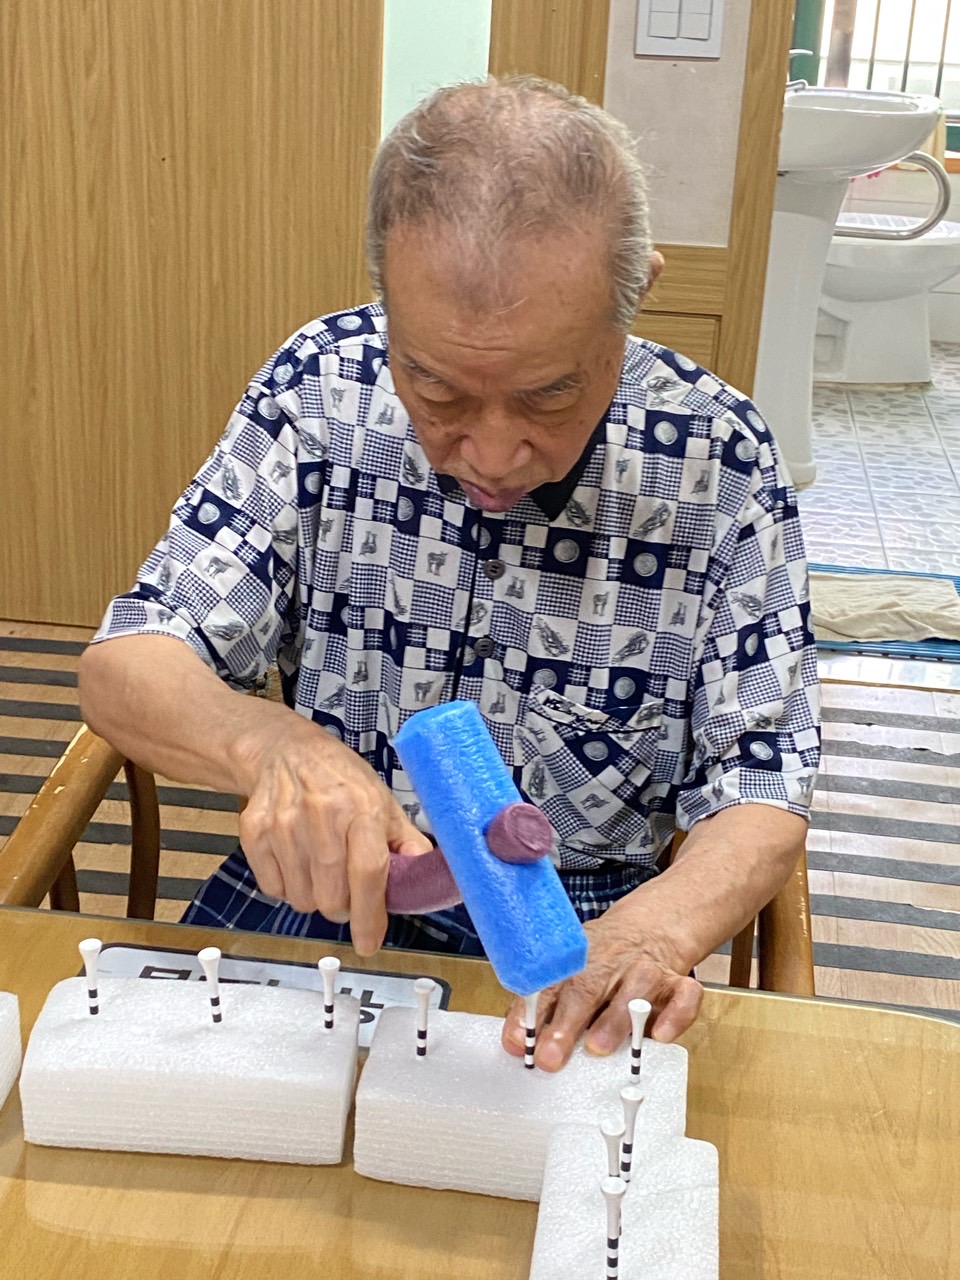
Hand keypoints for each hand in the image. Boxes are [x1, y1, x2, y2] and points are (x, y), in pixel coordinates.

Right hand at [236, 718, 431, 954]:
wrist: (284, 751)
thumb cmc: (339, 777)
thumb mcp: (382, 799)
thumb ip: (405, 841)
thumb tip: (428, 877)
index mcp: (362, 807)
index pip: (368, 872)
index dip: (369, 915)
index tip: (370, 941)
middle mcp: (322, 814)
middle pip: (332, 897)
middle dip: (343, 907)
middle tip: (346, 888)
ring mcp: (284, 824)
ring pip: (302, 900)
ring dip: (314, 896)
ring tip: (320, 866)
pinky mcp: (255, 832)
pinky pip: (274, 889)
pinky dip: (288, 886)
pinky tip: (296, 858)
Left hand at [500, 890, 702, 1070]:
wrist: (651, 927)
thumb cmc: (602, 959)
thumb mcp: (569, 970)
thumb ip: (545, 1004)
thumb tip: (517, 1042)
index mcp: (577, 961)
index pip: (549, 986)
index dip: (532, 1014)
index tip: (518, 1041)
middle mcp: (610, 964)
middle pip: (586, 990)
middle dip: (567, 1024)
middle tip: (551, 1055)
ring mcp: (645, 973)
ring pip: (632, 993)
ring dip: (614, 1020)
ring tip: (599, 1047)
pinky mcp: (677, 983)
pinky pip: (682, 998)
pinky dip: (674, 1016)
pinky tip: (660, 1035)